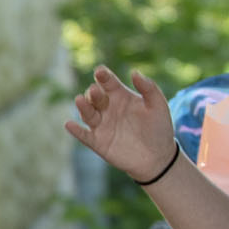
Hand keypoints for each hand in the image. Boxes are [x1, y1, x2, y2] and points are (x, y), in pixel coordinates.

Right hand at [64, 66, 179, 181]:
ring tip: (80, 100)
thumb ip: (149, 88)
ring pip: (87, 113)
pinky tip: (69, 124)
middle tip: (95, 91)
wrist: (158, 157)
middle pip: (95, 97)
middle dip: (93, 93)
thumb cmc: (159, 128)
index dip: (103, 76)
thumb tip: (134, 72)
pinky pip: (84, 136)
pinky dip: (76, 131)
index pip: (108, 83)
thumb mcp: (159, 106)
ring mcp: (102, 125)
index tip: (100, 72)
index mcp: (121, 96)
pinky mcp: (98, 142)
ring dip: (83, 107)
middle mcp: (108, 109)